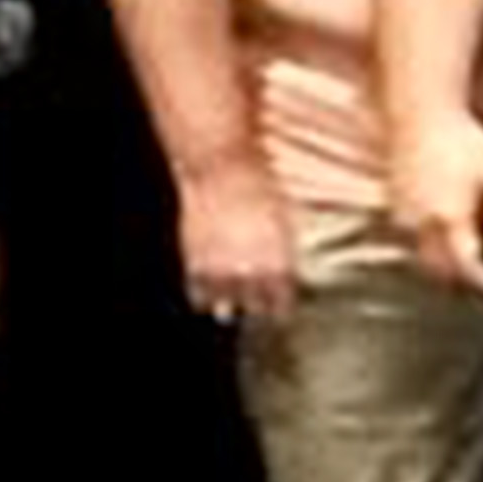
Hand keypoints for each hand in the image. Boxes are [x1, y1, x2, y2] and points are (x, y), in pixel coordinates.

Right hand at [168, 165, 291, 328]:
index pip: (281, 299)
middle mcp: (251, 268)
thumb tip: (286, 267)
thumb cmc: (260, 186)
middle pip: (255, 305)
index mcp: (277, 259)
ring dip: (227, 308)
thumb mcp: (283, 218)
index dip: (280, 306)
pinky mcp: (196, 259)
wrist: (223, 169)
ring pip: (225, 305)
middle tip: (255, 310)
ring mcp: (221, 265)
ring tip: (227, 311)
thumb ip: (284, 247)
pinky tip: (204, 300)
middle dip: (256, 308)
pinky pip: (198, 292)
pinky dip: (202, 299)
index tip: (279, 311)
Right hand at [391, 105, 482, 295]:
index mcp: (449, 214)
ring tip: (472, 258)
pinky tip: (450, 236)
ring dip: (445, 264)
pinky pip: (412, 241)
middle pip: (440, 269)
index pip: (465, 264)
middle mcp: (420, 221)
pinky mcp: (392, 207)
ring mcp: (402, 215)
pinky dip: (431, 247)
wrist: (420, 113)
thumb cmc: (463, 140)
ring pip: (423, 258)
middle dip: (463, 278)